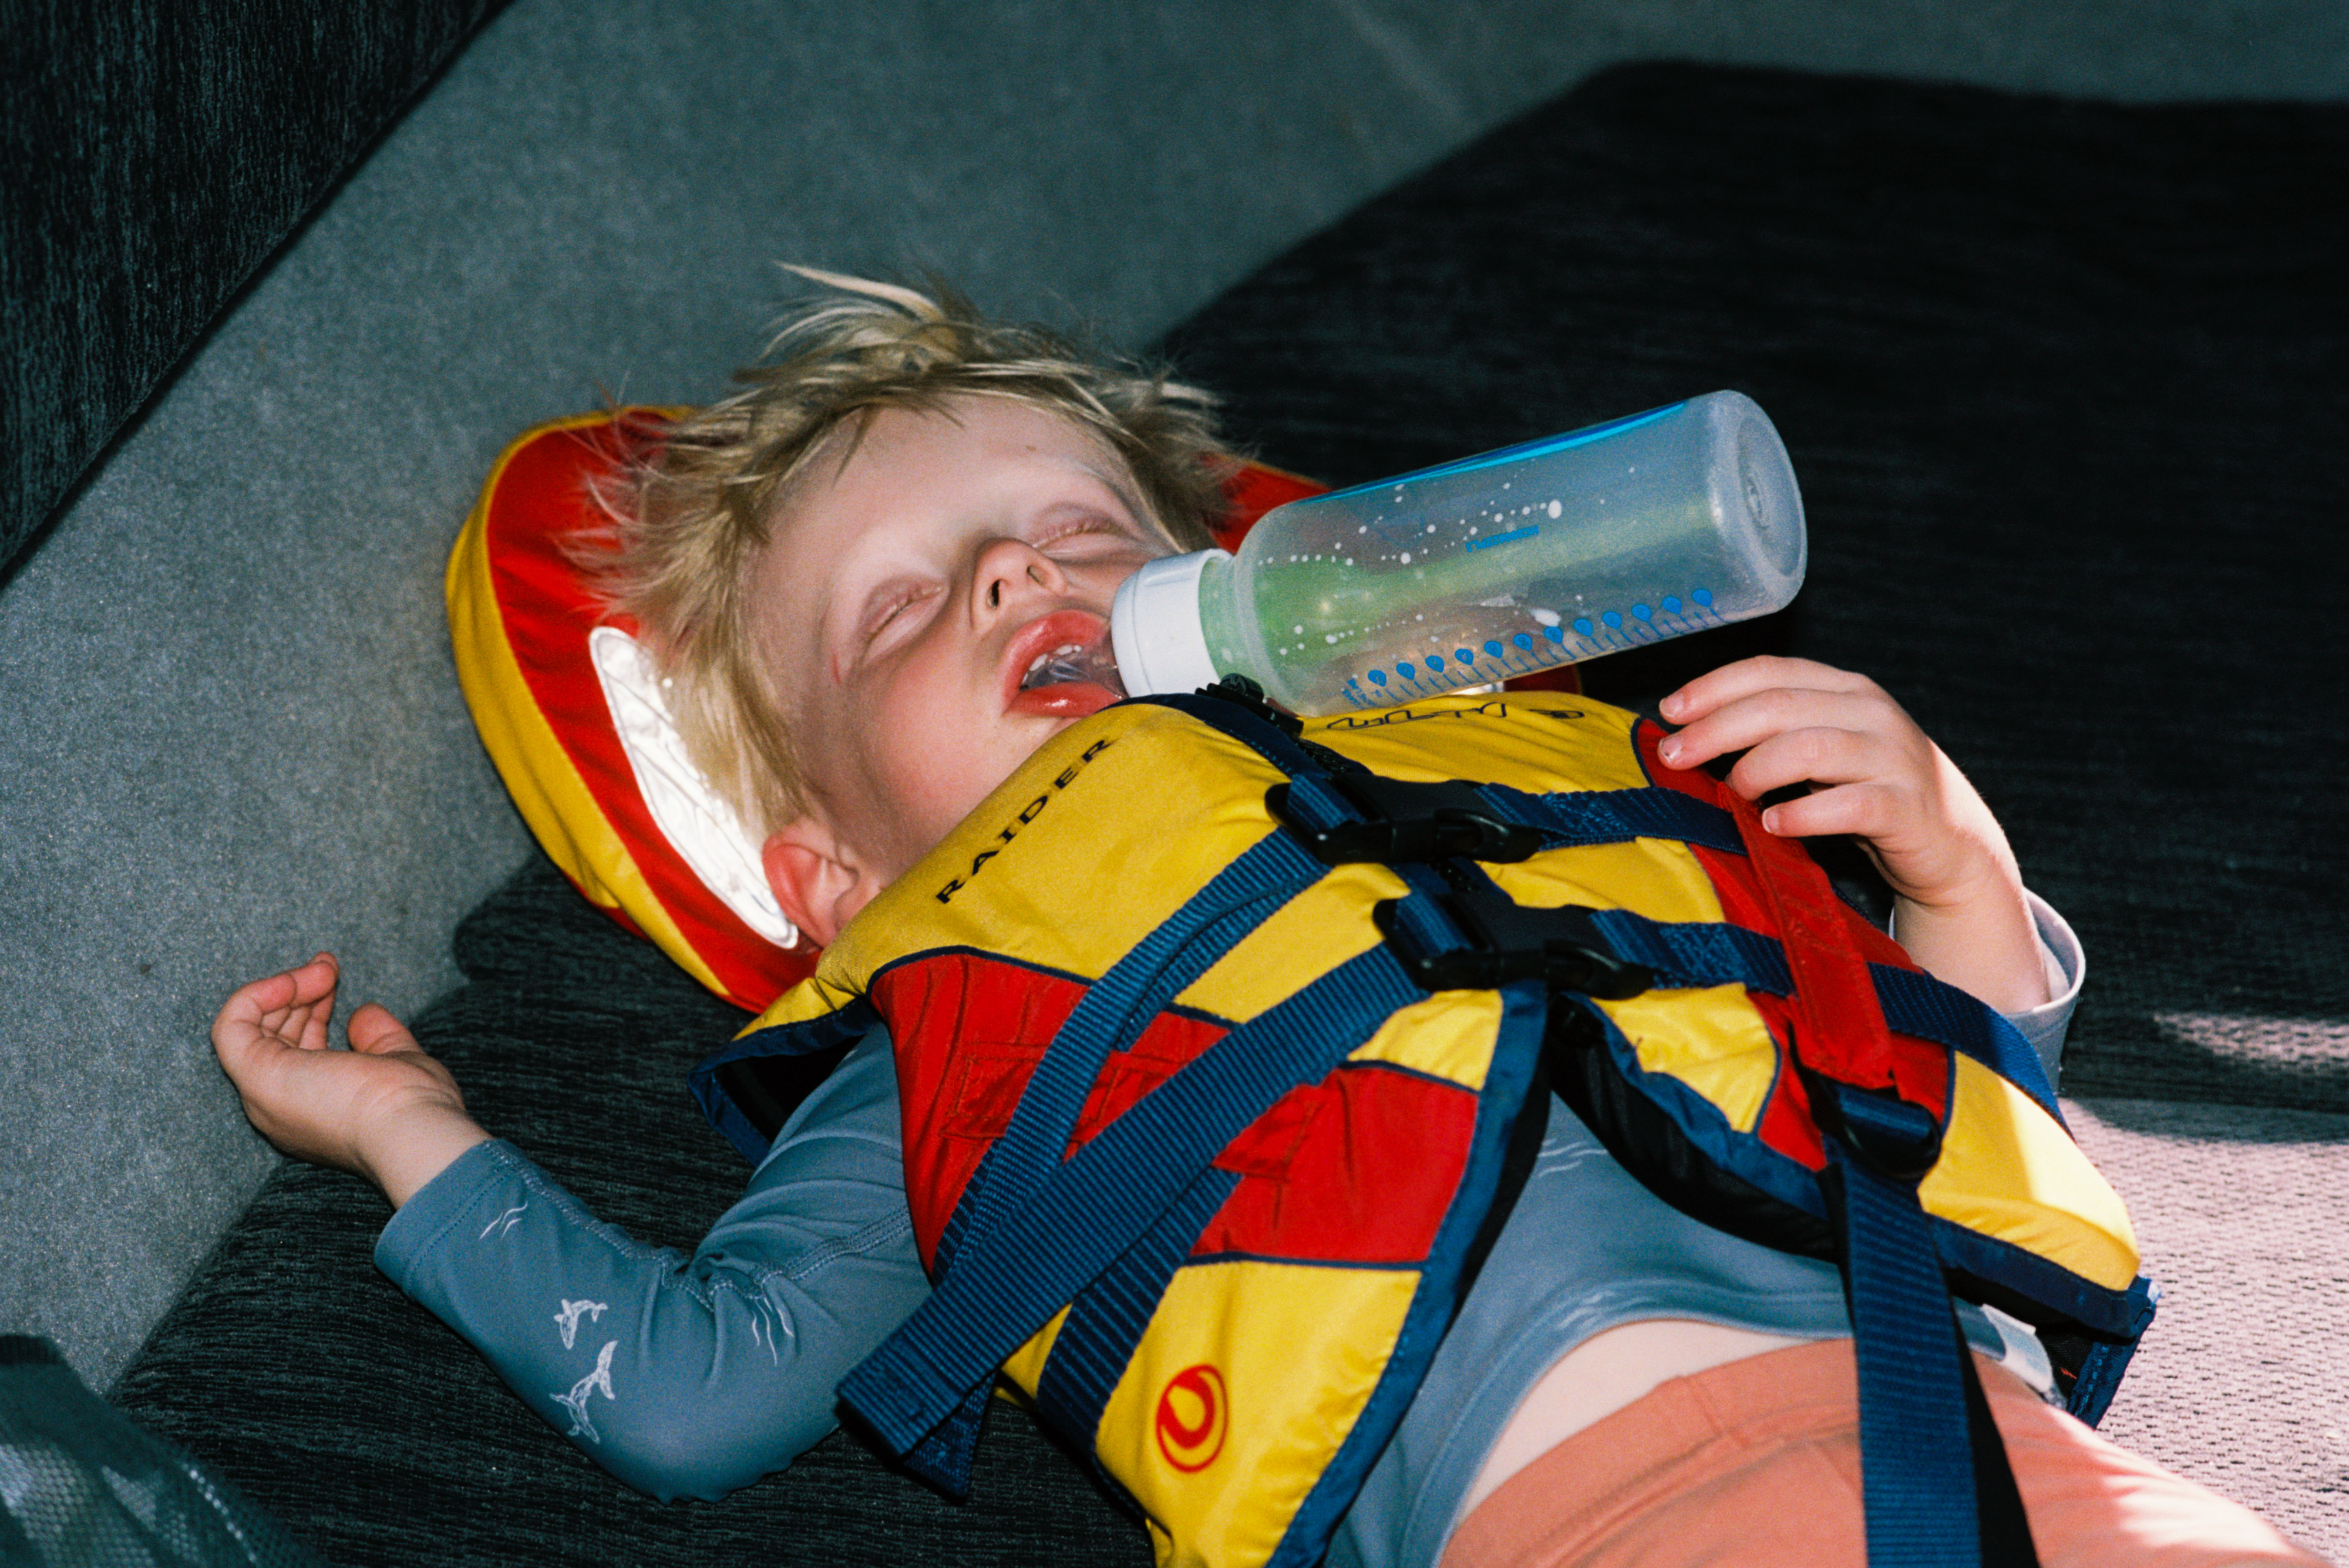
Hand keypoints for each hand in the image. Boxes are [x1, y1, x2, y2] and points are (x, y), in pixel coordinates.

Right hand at [212, 954, 489, 1205]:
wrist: (410, 1129)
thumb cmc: (411, 1105)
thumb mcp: (399, 1062)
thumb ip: (378, 1039)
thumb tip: (362, 1014)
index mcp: (313, 1108)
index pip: (297, 1048)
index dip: (311, 1008)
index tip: (336, 979)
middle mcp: (281, 1106)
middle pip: (272, 1036)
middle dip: (298, 992)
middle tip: (329, 966)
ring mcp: (264, 1094)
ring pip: (250, 1028)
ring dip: (286, 987)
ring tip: (323, 969)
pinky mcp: (256, 1077)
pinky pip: (231, 1025)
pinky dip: (256, 994)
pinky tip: (293, 980)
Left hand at [1653, 657, 2047, 1012]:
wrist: (1948, 843)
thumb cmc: (1865, 793)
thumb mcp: (1820, 751)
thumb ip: (1771, 734)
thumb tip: (1686, 737)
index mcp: (1845, 689)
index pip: (1771, 671)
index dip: (1714, 687)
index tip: (1668, 711)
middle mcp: (1871, 713)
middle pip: (1780, 706)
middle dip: (1716, 729)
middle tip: (1674, 756)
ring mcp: (1894, 758)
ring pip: (1811, 747)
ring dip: (1756, 769)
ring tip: (1731, 792)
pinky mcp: (1907, 809)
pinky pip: (1849, 805)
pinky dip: (1803, 814)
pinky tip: (1774, 822)